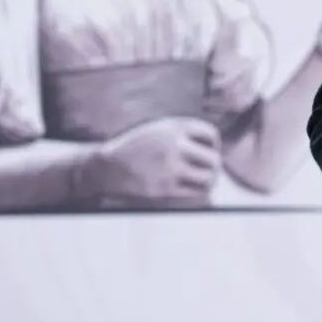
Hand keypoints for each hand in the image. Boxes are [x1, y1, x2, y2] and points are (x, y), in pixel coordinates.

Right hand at [82, 118, 222, 205]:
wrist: (105, 168)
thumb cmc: (136, 149)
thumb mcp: (158, 130)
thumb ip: (183, 134)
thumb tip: (216, 148)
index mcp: (173, 127)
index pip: (210, 134)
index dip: (213, 145)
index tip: (208, 152)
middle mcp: (173, 145)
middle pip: (213, 158)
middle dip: (214, 166)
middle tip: (210, 171)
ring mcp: (169, 168)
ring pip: (208, 178)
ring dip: (210, 181)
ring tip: (206, 182)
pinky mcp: (163, 189)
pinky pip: (195, 194)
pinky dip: (199, 194)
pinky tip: (194, 192)